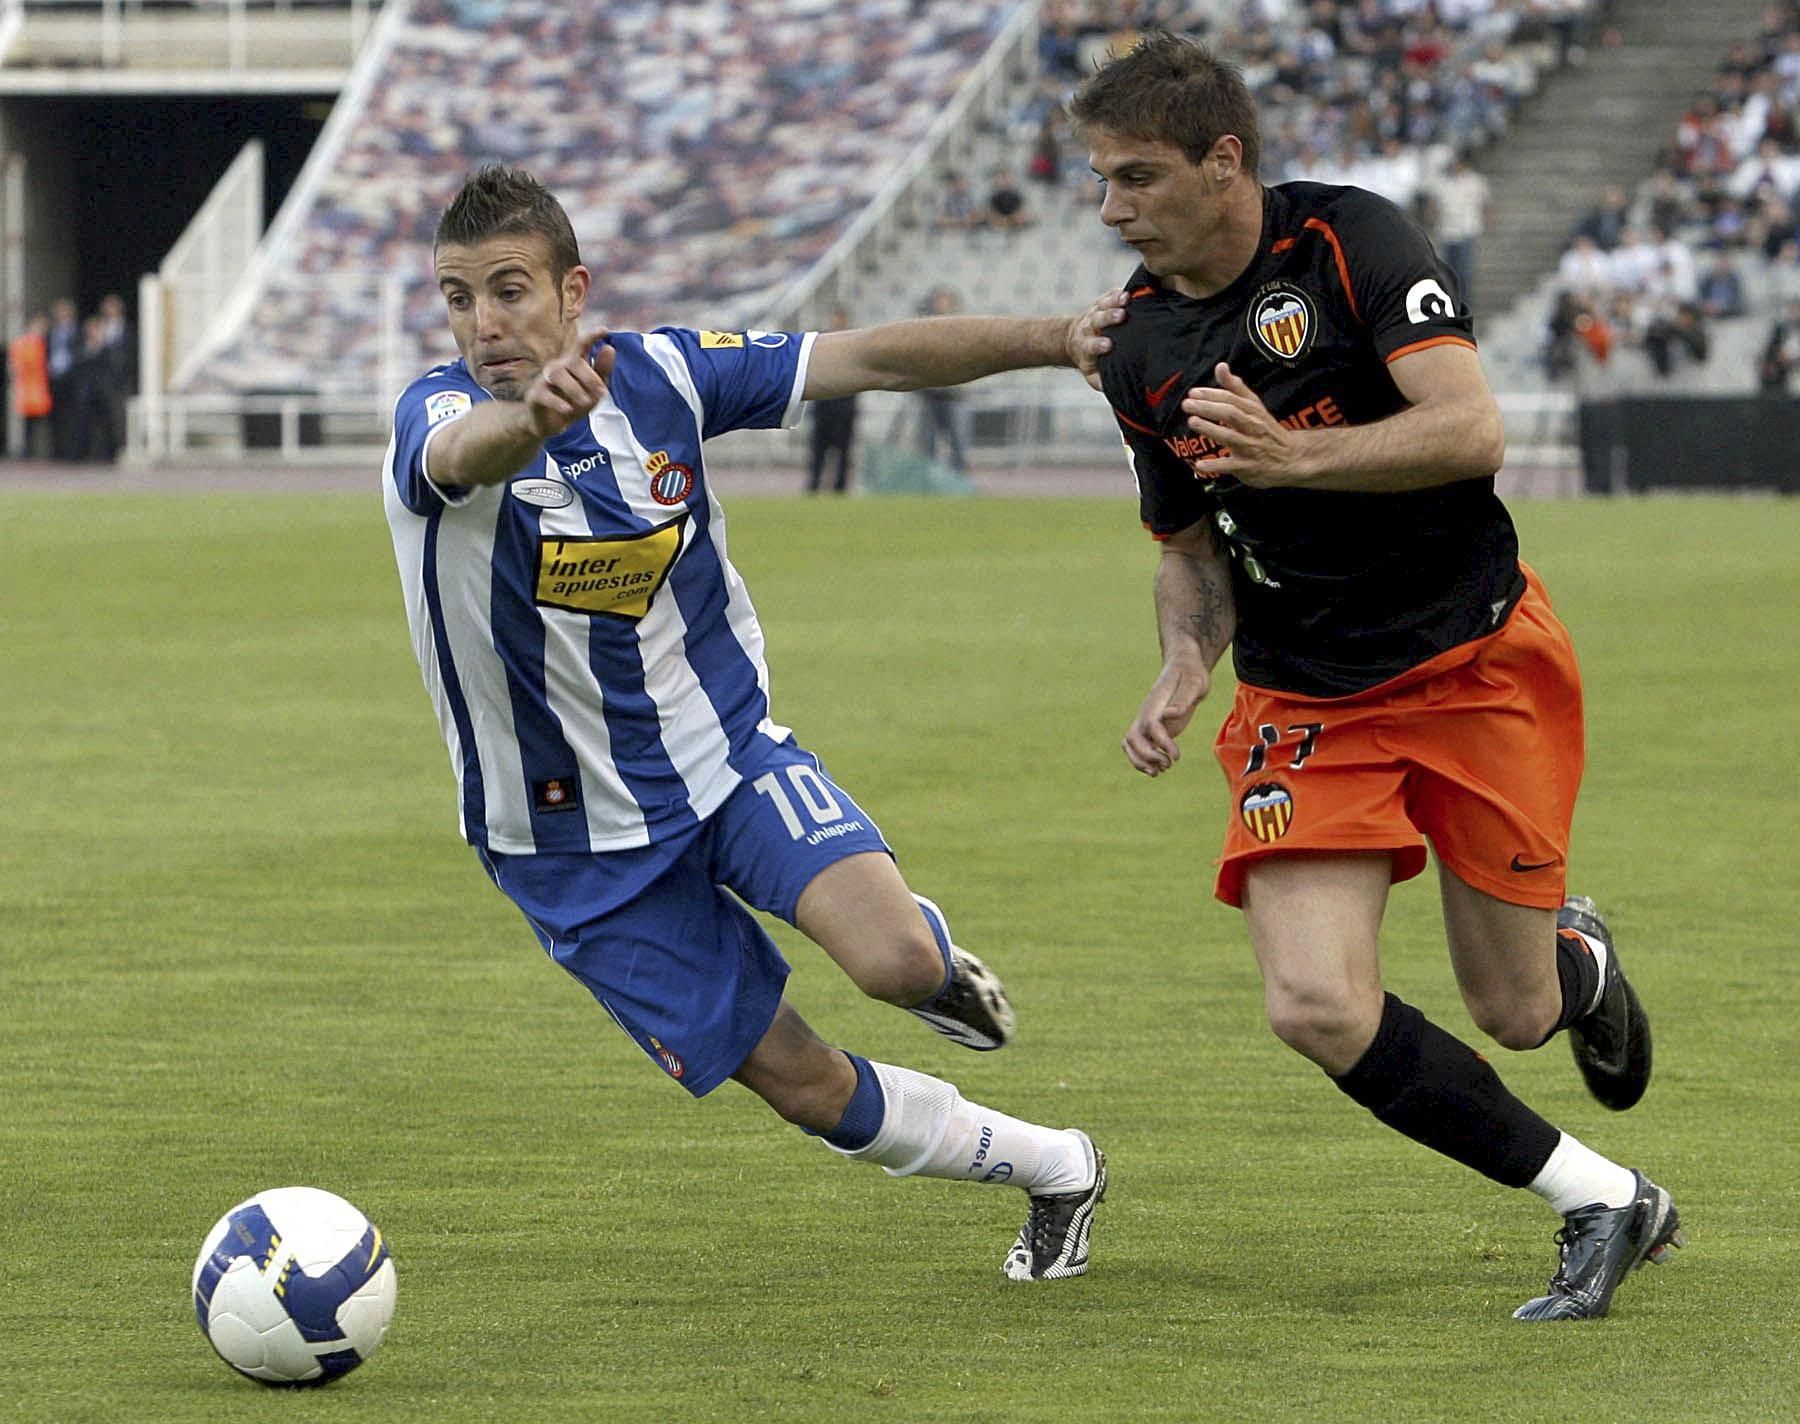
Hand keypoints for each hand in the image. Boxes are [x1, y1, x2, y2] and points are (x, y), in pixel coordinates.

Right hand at [524, 322, 612, 437]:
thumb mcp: (593, 389)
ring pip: (557, 374)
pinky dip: (557, 402)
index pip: (581, 345)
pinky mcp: (535, 395)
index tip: (605, 330)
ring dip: (574, 389)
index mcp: (573, 363)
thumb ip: (602, 370)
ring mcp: (545, 379)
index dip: (592, 336)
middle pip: (573, 362)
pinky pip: (544, 394)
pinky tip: (568, 410)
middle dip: (590, 377)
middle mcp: (558, 366)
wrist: (550, 424)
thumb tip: (610, 348)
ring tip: (586, 402)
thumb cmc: (573, 402)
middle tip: (602, 393)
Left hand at [1067, 289, 1128, 390]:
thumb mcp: (1091, 373)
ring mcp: (1096, 312)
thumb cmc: (1090, 359)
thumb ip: (1100, 381)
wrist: (1075, 338)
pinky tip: (1131, 291)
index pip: (1091, 345)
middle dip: (1108, 317)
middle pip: (1097, 320)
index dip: (1098, 344)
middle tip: (1121, 315)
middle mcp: (1089, 326)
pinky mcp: (1103, 302)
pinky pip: (1111, 295)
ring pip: (1104, 304)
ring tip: (1126, 298)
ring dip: (1115, 301)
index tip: (1108, 345)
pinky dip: (1120, 292)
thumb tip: (1111, 388)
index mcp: (1086, 345)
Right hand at [1122, 658, 1210, 776]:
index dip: (1161, 743)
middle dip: (1146, 756)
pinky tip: (1159, 769)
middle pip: (1132, 738)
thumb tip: (1170, 714)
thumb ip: (1184, 698)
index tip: (1176, 755)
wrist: (1185, 668)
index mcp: (1156, 703)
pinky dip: (1144, 761)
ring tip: (1161, 771)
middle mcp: (1147, 713)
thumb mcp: (1195, 683)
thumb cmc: (1192, 674)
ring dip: (1141, 762)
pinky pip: (1140, 748)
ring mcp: (1148, 722)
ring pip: (1131, 745)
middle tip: (1167, 765)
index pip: (1151, 726)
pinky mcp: (1154, 729)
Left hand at [1180, 363, 1310, 485]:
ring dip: (1211, 429)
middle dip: (1208, 408)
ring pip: (1231, 437)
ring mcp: (1251, 447)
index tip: (1193, 392)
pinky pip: (1231, 466)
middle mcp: (1253, 427)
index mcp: (1253, 411)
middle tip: (1187, 404)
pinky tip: (1199, 465)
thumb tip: (1220, 366)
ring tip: (1193, 422)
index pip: (1231, 399)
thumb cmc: (1267, 430)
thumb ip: (1236, 388)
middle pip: (1230, 414)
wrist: (1292, 458)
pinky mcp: (1248, 467)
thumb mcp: (1255, 407)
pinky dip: (1216, 466)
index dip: (1212, 394)